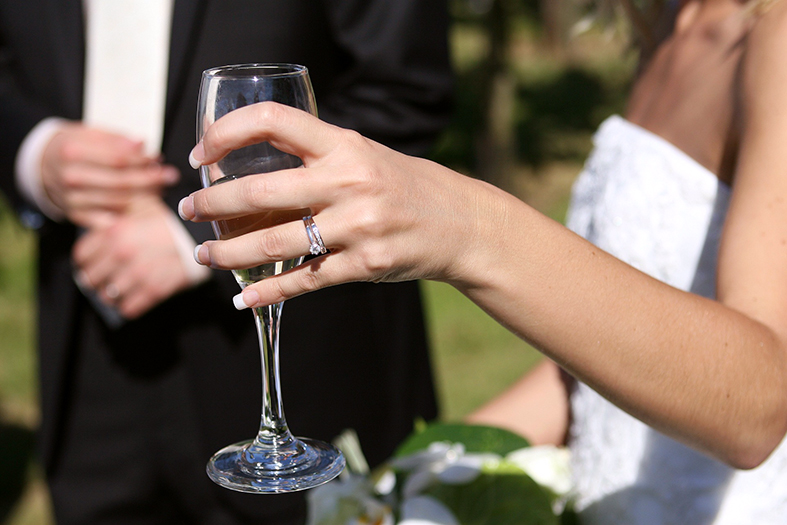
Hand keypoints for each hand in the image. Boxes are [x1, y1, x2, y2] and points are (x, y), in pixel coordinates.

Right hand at [42, 123, 178, 227]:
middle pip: (121, 182)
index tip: (158, 158)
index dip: (142, 160)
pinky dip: (129, 215)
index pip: (117, 159)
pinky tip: (145, 207)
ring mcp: (72, 199)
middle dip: (150, 179)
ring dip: (145, 196)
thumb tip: (141, 144)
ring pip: (119, 202)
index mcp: (72, 152)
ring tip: (160, 188)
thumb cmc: (73, 146)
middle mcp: (71, 178)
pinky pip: (109, 220)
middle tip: (170, 175)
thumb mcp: (89, 133)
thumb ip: (116, 139)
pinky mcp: (76, 215)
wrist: (43, 165)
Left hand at [73, 197, 195, 318]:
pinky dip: (129, 306)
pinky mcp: (154, 290)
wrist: (202, 233)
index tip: (95, 262)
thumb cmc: (170, 218)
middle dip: (98, 280)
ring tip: (121, 289)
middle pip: (89, 279)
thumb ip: (113, 213)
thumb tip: (95, 225)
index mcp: (114, 231)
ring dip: (113, 295)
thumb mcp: (139, 204)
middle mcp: (121, 253)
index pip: (81, 256)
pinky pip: (128, 309)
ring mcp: (137, 274)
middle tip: (107, 278)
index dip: (87, 261)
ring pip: (107, 297)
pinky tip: (135, 297)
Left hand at [180, 102, 504, 307]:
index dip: (225, 133)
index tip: (201, 153)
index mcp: (344, 144)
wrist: (462, 222)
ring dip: (227, 253)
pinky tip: (243, 298)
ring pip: (272, 244)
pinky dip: (267, 293)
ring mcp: (357, 226)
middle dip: (211, 203)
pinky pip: (304, 282)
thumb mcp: (365, 154)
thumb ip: (318, 157)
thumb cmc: (406, 185)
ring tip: (206, 255)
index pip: (272, 121)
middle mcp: (348, 181)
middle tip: (189, 210)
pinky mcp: (365, 265)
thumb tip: (255, 166)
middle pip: (258, 192)